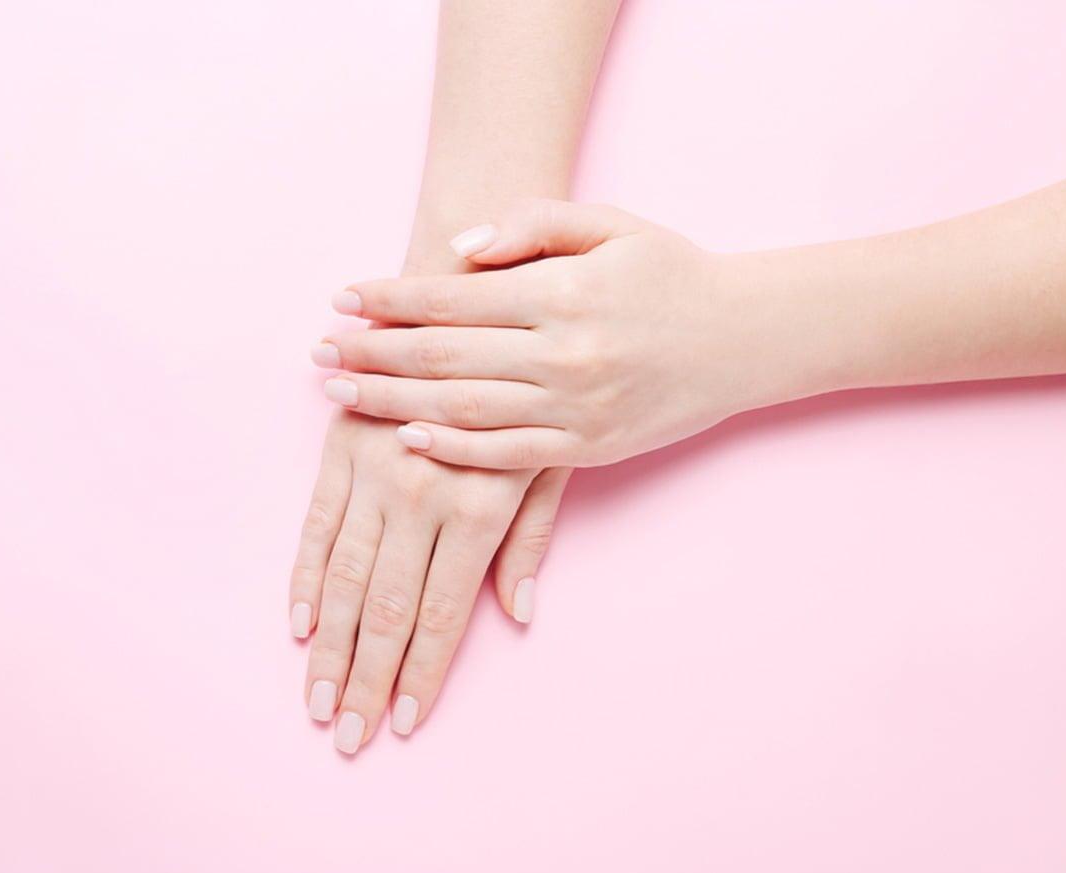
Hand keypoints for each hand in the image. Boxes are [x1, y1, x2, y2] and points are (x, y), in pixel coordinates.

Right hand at [290, 412, 568, 752]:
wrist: (463, 297)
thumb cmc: (525, 382)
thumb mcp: (549, 455)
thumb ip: (530, 537)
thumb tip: (519, 613)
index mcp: (478, 505)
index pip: (443, 613)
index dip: (420, 674)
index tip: (400, 724)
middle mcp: (421, 494)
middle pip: (388, 609)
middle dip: (365, 680)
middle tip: (345, 738)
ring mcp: (373, 473)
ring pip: (345, 577)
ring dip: (329, 647)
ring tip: (315, 702)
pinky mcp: (339, 449)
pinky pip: (316, 525)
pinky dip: (305, 577)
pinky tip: (299, 625)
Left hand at [312, 199, 804, 468]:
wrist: (747, 337)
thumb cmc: (671, 273)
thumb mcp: (610, 223)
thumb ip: (532, 223)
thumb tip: (457, 249)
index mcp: (562, 292)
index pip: (452, 297)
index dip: (389, 298)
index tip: (341, 298)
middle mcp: (563, 353)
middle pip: (442, 358)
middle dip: (371, 354)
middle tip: (318, 353)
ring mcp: (574, 408)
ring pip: (462, 410)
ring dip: (392, 403)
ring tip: (339, 395)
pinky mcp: (587, 450)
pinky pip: (506, 456)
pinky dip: (452, 449)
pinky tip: (406, 437)